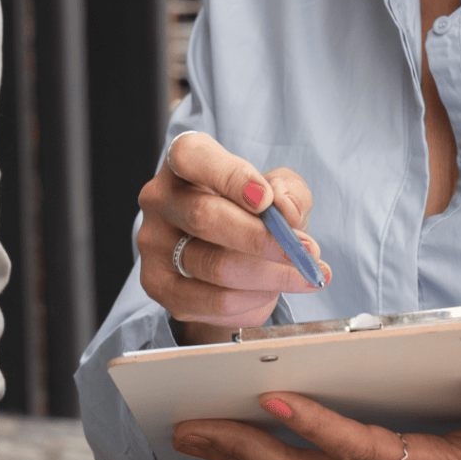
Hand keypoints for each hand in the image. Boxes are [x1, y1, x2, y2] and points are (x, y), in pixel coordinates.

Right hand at [137, 132, 330, 344]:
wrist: (228, 259)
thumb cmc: (252, 213)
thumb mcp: (278, 191)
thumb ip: (289, 191)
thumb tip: (287, 213)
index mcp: (183, 163)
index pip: (193, 158)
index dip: (231, 177)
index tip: (267, 200)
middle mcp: (159, 200)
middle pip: (204, 218)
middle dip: (263, 238)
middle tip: (304, 250)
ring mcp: (154, 246)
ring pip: (217, 266)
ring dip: (272, 275)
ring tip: (306, 274)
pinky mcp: (160, 288)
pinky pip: (215, 301)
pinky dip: (255, 299)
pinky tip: (274, 291)